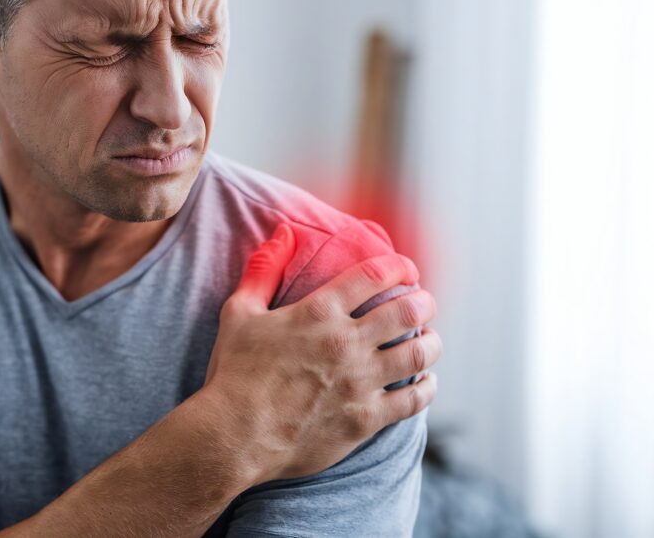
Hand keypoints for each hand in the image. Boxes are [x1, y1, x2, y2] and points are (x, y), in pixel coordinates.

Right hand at [201, 223, 440, 484]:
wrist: (235, 434)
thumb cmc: (234, 372)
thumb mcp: (239, 312)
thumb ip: (263, 269)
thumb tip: (284, 232)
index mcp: (319, 311)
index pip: (375, 275)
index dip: (399, 266)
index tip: (406, 270)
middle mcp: (346, 342)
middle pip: (408, 310)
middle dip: (423, 302)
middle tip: (423, 303)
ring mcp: (359, 381)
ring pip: (419, 353)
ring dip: (432, 342)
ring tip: (429, 339)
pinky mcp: (366, 418)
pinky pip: (414, 400)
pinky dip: (426, 387)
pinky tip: (425, 382)